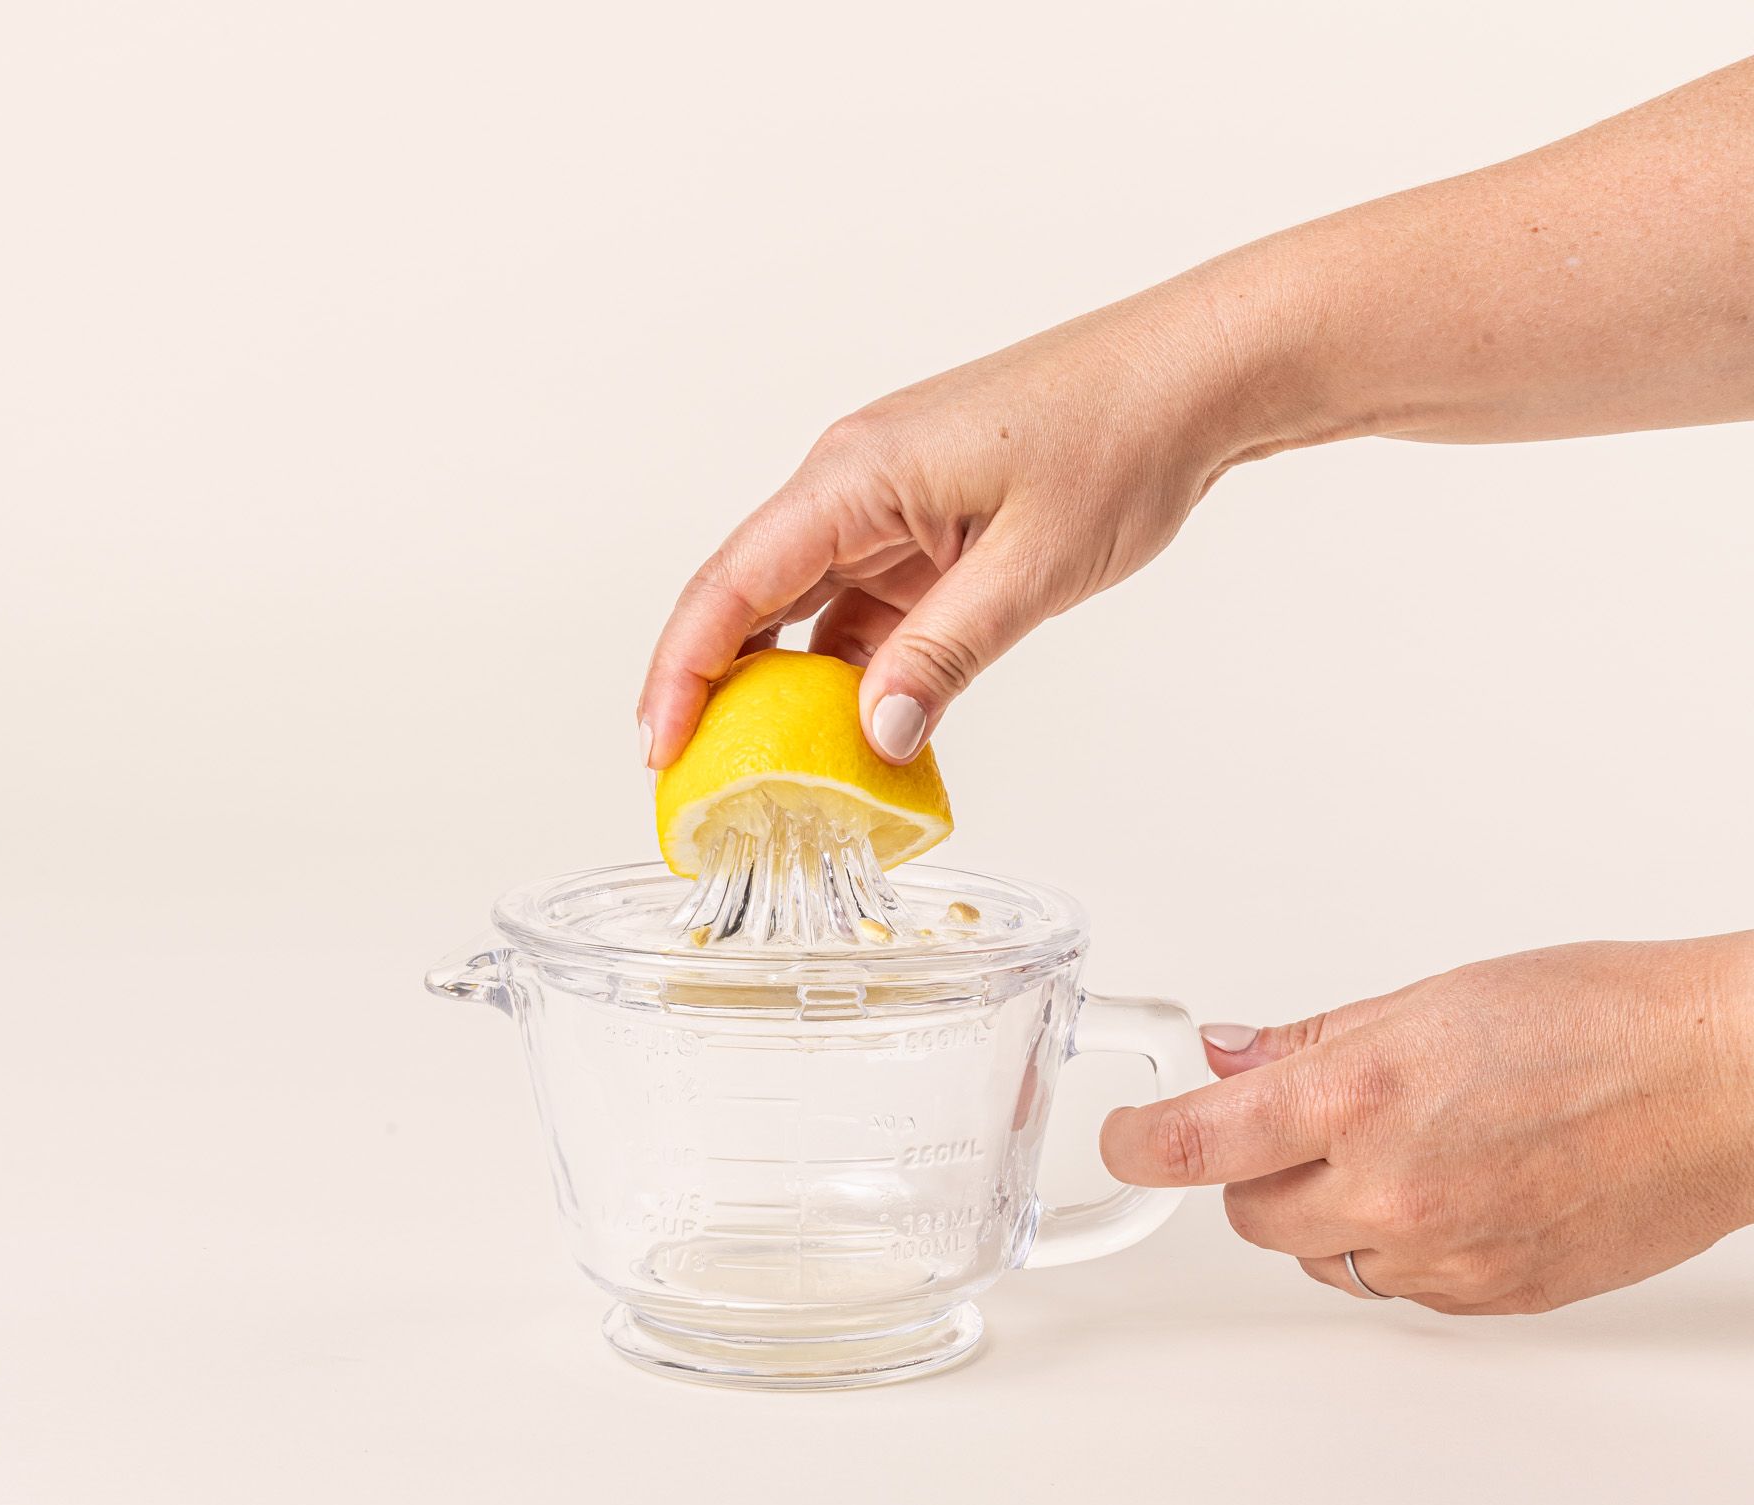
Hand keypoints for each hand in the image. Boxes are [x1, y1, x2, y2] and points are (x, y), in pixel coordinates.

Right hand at [637, 270, 1298, 766]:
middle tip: (693, 779)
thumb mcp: (1030, 569)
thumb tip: (875, 740)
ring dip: (784, 689)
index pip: (732, 583)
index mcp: (855, 476)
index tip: (658, 746)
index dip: (681, 671)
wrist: (1192, 379)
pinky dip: (851, 672)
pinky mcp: (922, 530)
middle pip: (746, 597)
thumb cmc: (1118, 440)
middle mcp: (851, 486)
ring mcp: (885, 508)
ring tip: (764, 774)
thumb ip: (944, 658)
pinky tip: (855, 732)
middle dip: (711, 689)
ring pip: (802, 610)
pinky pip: (860, 610)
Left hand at [1099, 936, 1753, 1312]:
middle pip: (1248, 1215)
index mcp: (1361, 1095)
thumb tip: (1229, 1058)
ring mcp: (1443, 1255)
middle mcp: (1392, 1188)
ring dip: (1326, 1215)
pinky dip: (1396, 1247)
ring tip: (1402, 1151)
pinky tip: (1451, 1190)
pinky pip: (1396, 1287)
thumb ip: (1313, 1042)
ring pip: (1320, 1259)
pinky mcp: (1491, 1298)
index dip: (1138, 1145)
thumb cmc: (1601, 1020)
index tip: (1123, 1141)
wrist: (1724, 1084)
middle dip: (1254, 1171)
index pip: (1196, 1143)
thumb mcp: (1432, 1000)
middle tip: (1303, 1125)